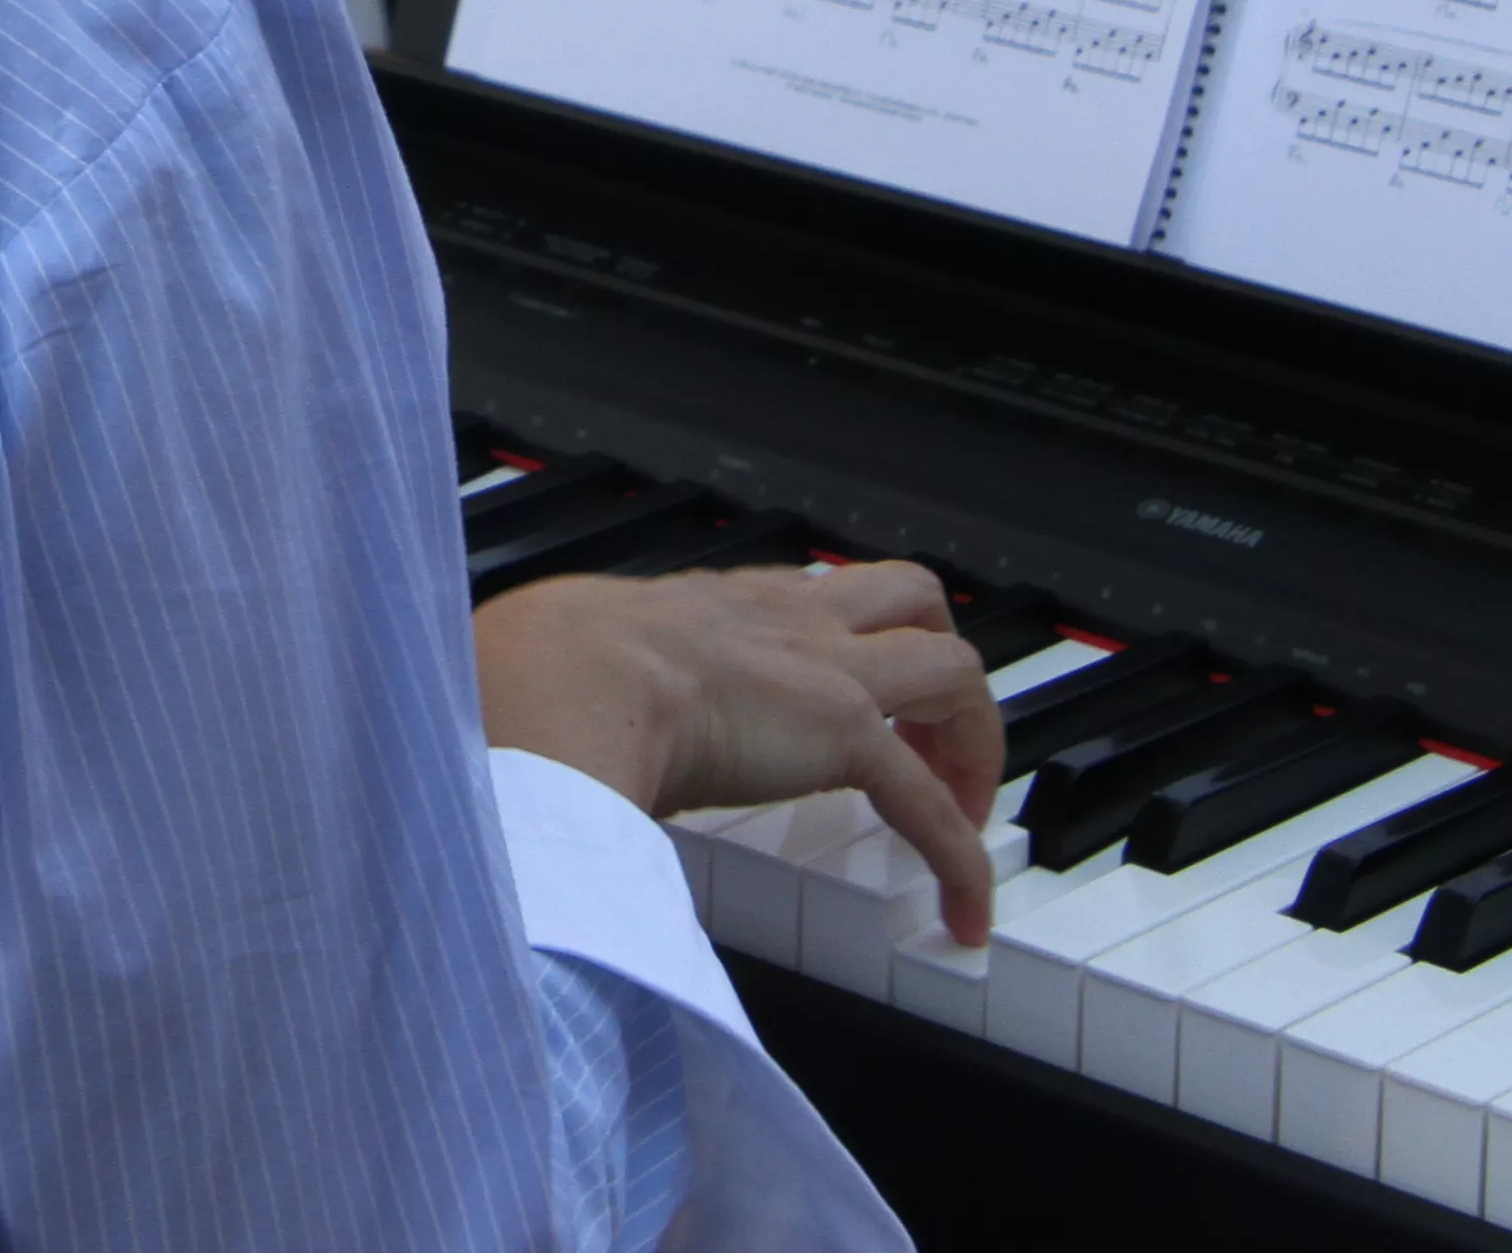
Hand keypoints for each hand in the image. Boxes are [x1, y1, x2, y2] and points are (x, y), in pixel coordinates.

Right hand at [476, 560, 1008, 942]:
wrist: (561, 676)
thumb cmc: (541, 672)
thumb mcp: (580, 666)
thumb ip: (592, 693)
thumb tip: (554, 750)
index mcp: (721, 604)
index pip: (812, 603)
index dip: (842, 647)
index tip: (839, 705)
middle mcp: (788, 618)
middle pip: (910, 597)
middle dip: (935, 663)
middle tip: (928, 744)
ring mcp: (826, 668)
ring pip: (951, 664)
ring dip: (970, 739)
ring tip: (960, 814)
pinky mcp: (847, 732)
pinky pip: (932, 801)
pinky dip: (962, 858)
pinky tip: (966, 913)